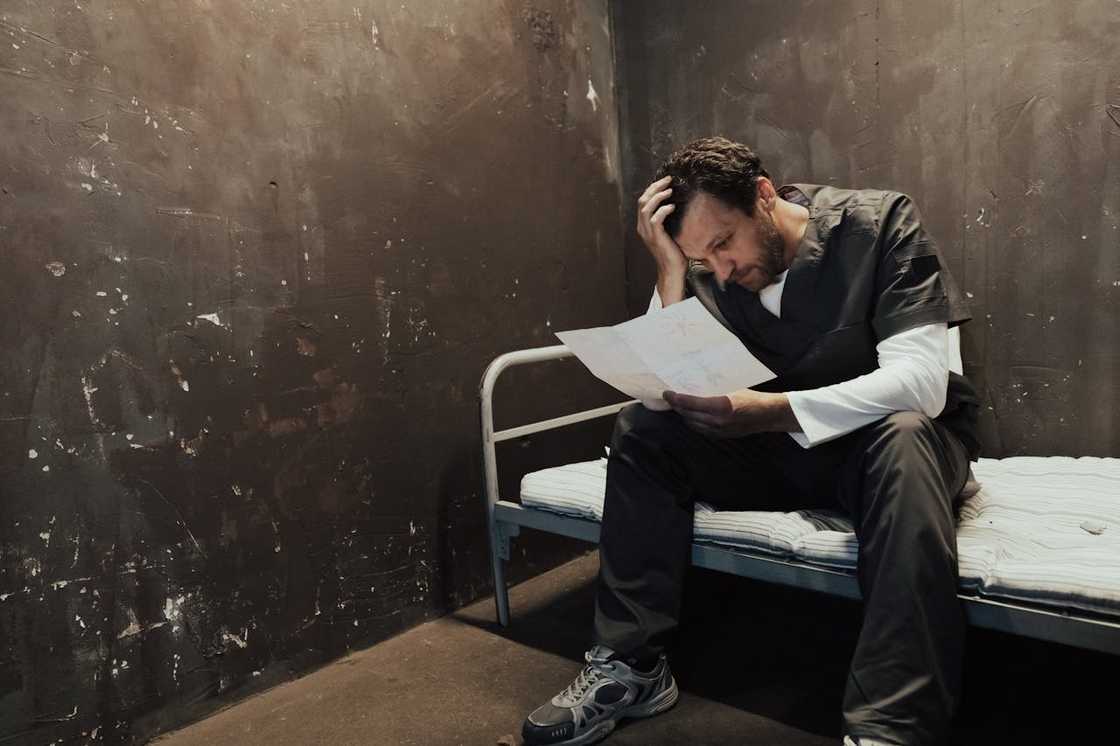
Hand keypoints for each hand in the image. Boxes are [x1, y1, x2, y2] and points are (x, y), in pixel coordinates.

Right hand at [637, 175, 687, 276]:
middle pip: (642, 201)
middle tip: (668, 179)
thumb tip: (676, 203)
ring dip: (658, 196)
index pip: (643, 202)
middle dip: (654, 188)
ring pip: (645, 208)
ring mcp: (647, 233)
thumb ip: (667, 219)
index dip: (652, 189)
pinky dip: (663, 210)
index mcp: (643, 225)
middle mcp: (642, 228)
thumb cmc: (674, 252)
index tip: (665, 181)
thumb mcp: (669, 232)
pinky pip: (655, 219)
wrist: (672, 269)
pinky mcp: (655, 237)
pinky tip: (672, 206)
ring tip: (670, 190)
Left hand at [662, 388, 794, 437]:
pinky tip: (691, 415)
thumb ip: (712, 390)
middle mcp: (716, 421)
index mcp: (719, 407)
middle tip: (670, 397)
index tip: (667, 393)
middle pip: (687, 414)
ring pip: (691, 423)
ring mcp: (718, 431)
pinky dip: (693, 421)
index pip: (689, 403)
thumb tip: (694, 385)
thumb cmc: (751, 397)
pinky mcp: (720, 436)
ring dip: (683, 414)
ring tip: (679, 405)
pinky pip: (700, 430)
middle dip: (676, 406)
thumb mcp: (731, 389)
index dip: (675, 398)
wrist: (767, 415)